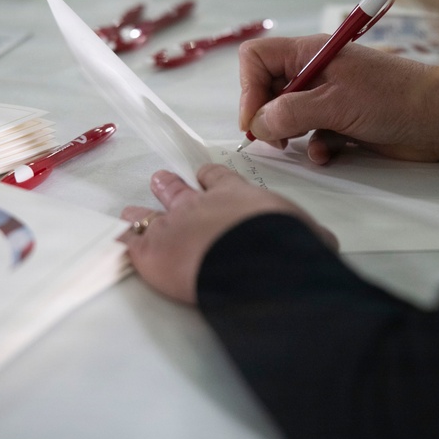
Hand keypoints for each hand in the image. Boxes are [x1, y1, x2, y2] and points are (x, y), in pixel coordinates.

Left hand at [119, 164, 336, 304]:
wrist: (257, 262)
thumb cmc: (284, 245)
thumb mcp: (307, 234)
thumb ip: (308, 235)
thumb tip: (323, 243)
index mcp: (236, 195)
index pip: (217, 178)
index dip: (209, 177)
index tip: (204, 176)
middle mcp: (200, 204)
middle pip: (179, 189)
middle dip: (170, 185)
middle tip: (161, 179)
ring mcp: (172, 225)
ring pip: (149, 213)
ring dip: (141, 211)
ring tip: (132, 209)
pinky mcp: (151, 251)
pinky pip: (129, 241)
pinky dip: (122, 241)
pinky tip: (115, 241)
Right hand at [239, 35, 438, 163]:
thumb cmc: (396, 98)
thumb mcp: (336, 103)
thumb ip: (291, 112)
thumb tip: (258, 123)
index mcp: (311, 53)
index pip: (258, 58)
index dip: (248, 88)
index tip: (254, 120)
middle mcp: (316, 73)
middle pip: (268, 90)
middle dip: (268, 117)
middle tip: (277, 139)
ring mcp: (329, 98)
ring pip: (289, 117)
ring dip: (292, 136)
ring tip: (306, 145)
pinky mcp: (343, 123)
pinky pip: (312, 136)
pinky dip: (315, 147)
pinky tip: (330, 153)